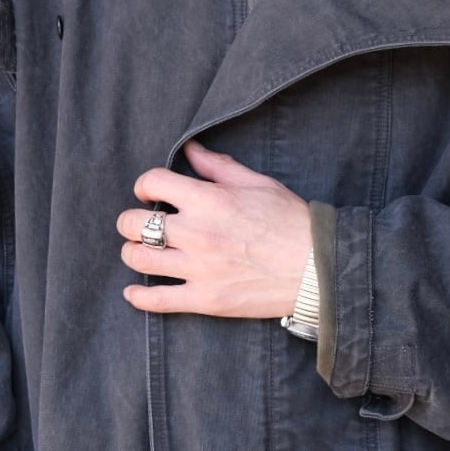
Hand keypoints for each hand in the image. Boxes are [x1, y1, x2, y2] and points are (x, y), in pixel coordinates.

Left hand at [116, 141, 311, 316]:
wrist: (317, 267)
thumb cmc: (292, 222)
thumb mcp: (258, 183)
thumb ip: (218, 167)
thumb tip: (191, 150)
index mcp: (209, 200)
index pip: (151, 182)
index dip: (145, 185)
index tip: (150, 193)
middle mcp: (197, 233)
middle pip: (133, 223)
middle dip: (132, 220)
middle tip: (143, 224)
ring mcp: (198, 269)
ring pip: (138, 258)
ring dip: (134, 252)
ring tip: (143, 251)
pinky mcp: (205, 299)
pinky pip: (157, 300)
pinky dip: (139, 296)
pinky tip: (135, 291)